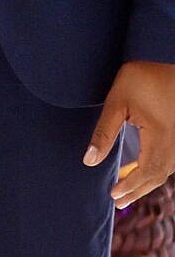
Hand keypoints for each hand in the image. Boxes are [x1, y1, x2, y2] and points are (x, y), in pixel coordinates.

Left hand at [89, 60, 174, 207]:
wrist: (164, 56)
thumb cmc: (140, 77)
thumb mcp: (116, 102)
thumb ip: (103, 133)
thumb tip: (89, 160)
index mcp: (163, 137)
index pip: (148, 172)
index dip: (131, 186)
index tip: (114, 195)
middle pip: (160, 174)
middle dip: (139, 188)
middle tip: (118, 200)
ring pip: (167, 168)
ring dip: (148, 180)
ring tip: (127, 190)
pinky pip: (170, 157)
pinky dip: (156, 168)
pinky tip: (141, 170)